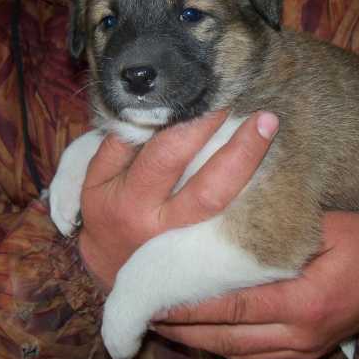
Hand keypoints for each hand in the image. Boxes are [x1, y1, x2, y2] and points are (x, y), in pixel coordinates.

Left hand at [78, 111, 279, 291]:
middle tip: (230, 93)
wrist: (112, 265)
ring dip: (174, 114)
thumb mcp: (195, 245)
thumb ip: (219, 208)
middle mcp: (141, 216)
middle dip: (204, 120)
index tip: (267, 121)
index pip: (213, 191)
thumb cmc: (165, 253)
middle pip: (172, 156)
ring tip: (199, 92)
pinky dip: (142, 119)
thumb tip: (263, 162)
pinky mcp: (91, 181)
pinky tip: (164, 103)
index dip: (243, 153)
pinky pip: (117, 139)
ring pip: (143, 143)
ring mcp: (112, 196)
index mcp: (175, 240)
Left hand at [153, 212, 358, 358]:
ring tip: (166, 322)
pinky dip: (227, 345)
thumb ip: (280, 229)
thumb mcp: (328, 225)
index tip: (155, 296)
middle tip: (147, 311)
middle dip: (184, 327)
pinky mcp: (310, 350)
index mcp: (305, 301)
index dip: (191, 303)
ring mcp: (306, 348)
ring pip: (240, 352)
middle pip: (229, 337)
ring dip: (201, 339)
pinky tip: (207, 332)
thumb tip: (230, 224)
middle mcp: (301, 334)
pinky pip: (257, 356)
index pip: (234, 305)